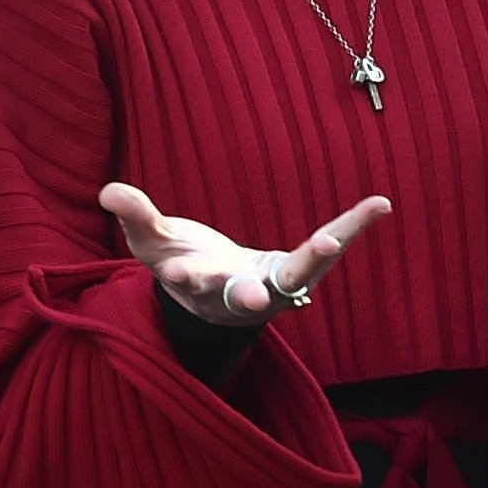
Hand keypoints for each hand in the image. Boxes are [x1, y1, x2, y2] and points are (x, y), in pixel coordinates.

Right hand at [102, 182, 390, 328]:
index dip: (188, 275)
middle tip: (258, 296)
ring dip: (316, 257)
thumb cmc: (181, 263)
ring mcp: (277, 285)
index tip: (181, 269)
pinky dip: (354, 225)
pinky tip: (380, 204)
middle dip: (251, 295)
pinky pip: (332, 246)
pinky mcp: (301, 269)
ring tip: (335, 238)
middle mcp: (242, 293)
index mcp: (202, 286)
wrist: (219, 296)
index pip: (194, 282)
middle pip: (246, 297)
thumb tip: (107, 191)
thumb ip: (134, 217)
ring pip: (297, 274)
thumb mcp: (153, 244)